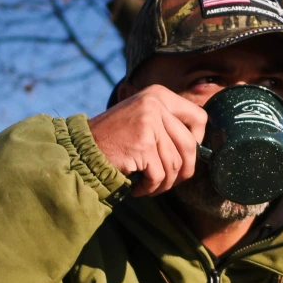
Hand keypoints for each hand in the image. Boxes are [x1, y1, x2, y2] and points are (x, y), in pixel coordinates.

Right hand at [87, 84, 207, 196]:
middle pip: (190, 145)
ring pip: (175, 164)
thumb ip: (169, 124)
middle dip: (184, 170)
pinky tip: (138, 188)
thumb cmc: (115, 140)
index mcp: (159, 94)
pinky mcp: (142, 144)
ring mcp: (149, 123)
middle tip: (170, 181)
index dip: (198, 141)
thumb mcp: (144, 119)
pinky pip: (160, 175)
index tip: (185, 155)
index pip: (199, 117)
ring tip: (150, 186)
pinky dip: (151, 188)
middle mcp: (155, 104)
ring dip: (164, 183)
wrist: (82, 149)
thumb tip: (201, 145)